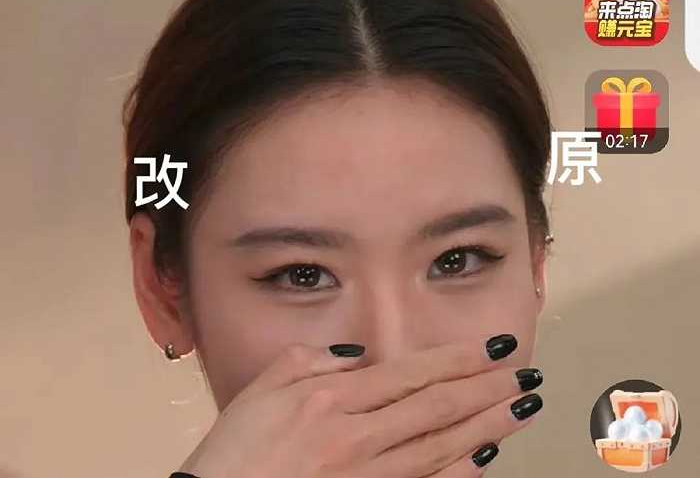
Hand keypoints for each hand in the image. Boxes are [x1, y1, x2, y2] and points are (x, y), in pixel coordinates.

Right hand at [177, 337, 542, 477]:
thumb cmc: (235, 450)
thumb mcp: (261, 387)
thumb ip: (308, 362)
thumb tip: (355, 357)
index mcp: (329, 401)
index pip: (409, 373)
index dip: (457, 359)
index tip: (493, 347)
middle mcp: (355, 437)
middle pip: (435, 408)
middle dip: (485, 388)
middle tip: (524, 372)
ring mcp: (364, 475)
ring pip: (439, 446)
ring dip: (486, 424)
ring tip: (520, 406)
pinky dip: (458, 472)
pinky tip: (486, 458)